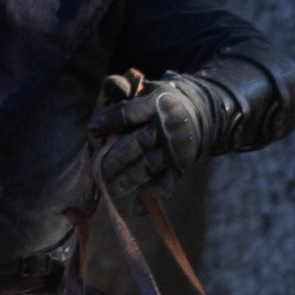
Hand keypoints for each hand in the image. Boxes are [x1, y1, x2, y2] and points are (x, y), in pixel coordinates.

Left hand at [89, 72, 214, 187]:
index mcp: (156, 104)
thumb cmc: (162, 101)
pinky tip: (136, 210)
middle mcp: (166, 126)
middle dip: (115, 159)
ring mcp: (174, 148)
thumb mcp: (146, 89)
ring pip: (147, 166)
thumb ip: (125, 86)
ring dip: (127, 180)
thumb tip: (108, 85)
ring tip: (109, 189)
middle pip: (136, 144)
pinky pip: (165, 184)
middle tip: (98, 169)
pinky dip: (151, 198)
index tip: (91, 129)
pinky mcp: (180, 165)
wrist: (203, 112)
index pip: (129, 113)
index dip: (109, 121)